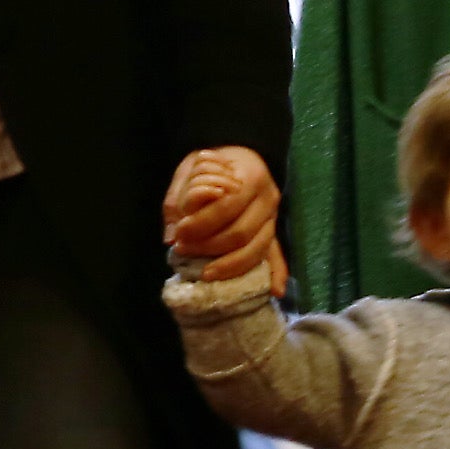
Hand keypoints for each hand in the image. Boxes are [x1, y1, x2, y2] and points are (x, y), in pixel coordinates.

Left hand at [167, 145, 281, 281]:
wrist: (241, 156)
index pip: (227, 206)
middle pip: (242, 233)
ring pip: (257, 248)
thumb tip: (171, 237)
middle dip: (209, 246)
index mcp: (249, 177)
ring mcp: (273, 218)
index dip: (202, 224)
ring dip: (231, 266)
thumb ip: (178, 200)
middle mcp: (267, 199)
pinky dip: (278, 273)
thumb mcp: (191, 169)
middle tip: (184, 250)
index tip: (180, 233)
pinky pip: (278, 254)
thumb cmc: (214, 164)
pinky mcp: (274, 232)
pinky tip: (276, 291)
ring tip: (205, 273)